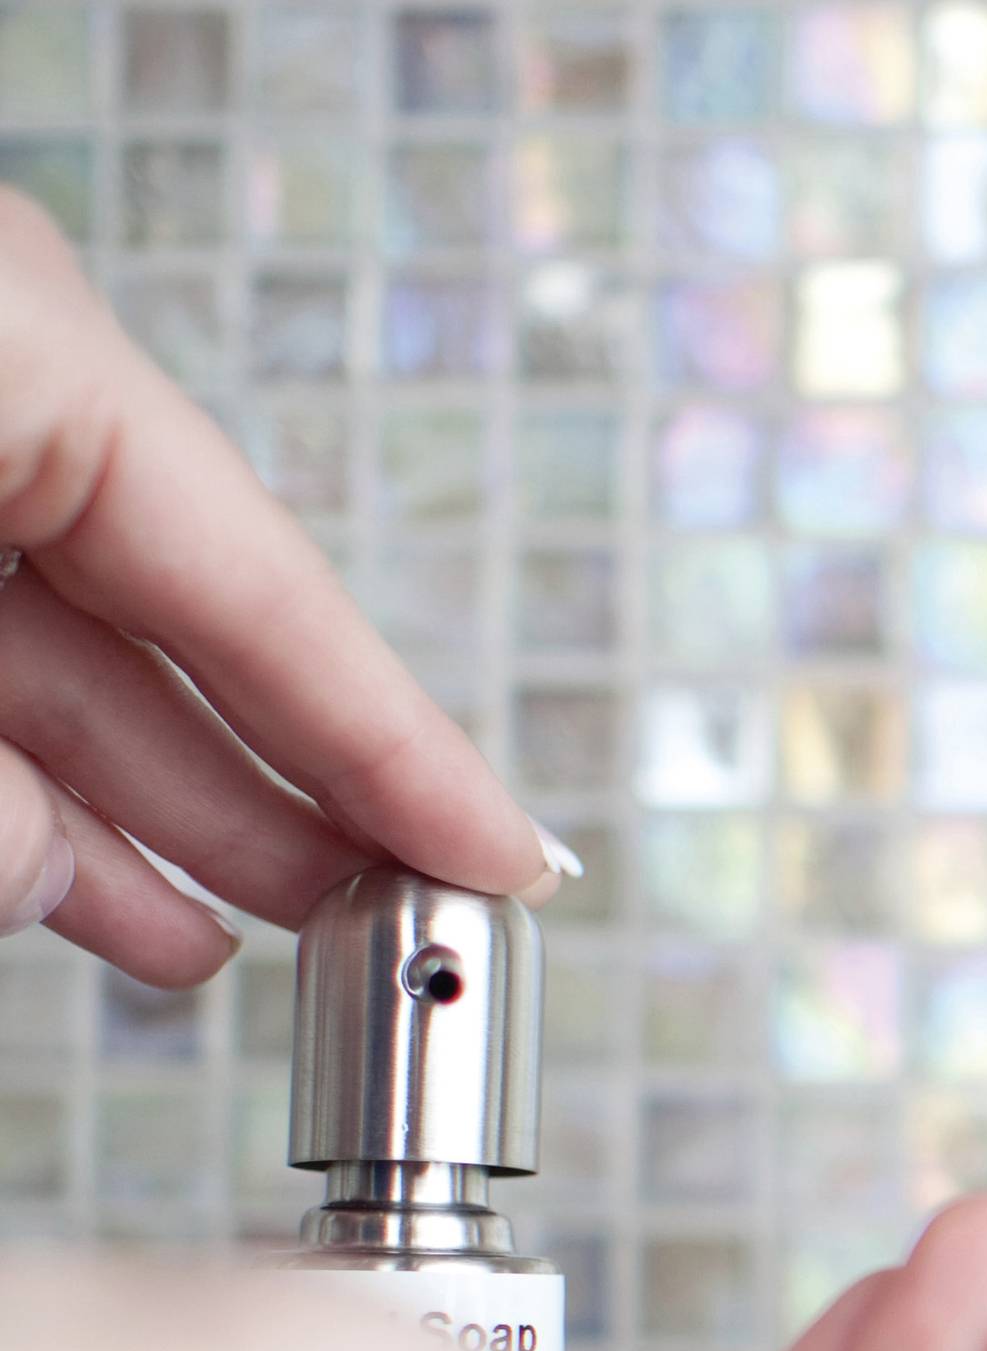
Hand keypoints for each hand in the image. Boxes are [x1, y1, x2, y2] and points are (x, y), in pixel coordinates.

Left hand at [0, 188, 555, 983]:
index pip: (271, 591)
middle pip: (194, 623)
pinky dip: (34, 784)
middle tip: (411, 917)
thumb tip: (56, 883)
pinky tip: (104, 892)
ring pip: (70, 659)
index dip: (404, 754)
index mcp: (21, 342)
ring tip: (273, 939)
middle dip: (299, 796)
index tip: (506, 861)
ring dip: (166, 817)